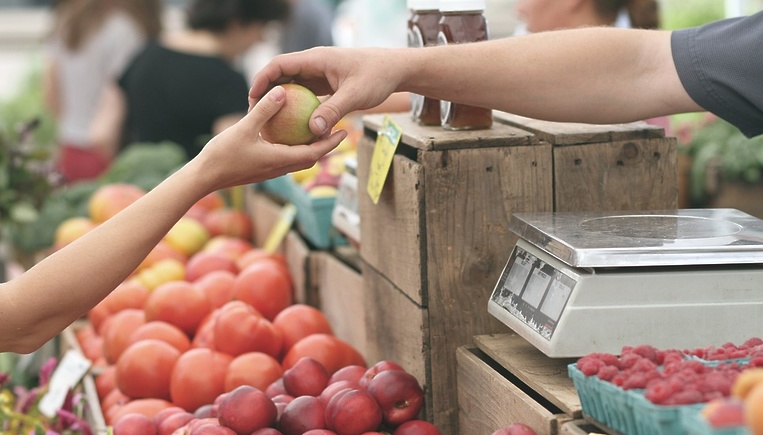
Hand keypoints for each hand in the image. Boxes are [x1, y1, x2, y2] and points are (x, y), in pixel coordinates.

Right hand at [194, 85, 346, 192]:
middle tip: (337, 129)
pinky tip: (288, 134)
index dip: (331, 143)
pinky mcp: (261, 169)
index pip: (314, 153)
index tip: (344, 132)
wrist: (204, 177)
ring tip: (317, 130)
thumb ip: (264, 110)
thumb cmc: (222, 154)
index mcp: (280, 160)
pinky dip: (293, 147)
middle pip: (310, 158)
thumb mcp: (244, 128)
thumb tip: (282, 91)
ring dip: (310, 148)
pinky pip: (284, 158)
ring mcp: (270, 170)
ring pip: (298, 159)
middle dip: (326, 145)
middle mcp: (279, 168)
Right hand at [248, 46, 401, 137]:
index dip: (262, 79)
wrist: (395, 70)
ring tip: (268, 121)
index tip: (252, 98)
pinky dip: (296, 107)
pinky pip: (305, 95)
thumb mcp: (355, 95)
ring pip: (292, 86)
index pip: (280, 64)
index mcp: (316, 59)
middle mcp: (314, 64)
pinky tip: (292, 126)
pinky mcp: (325, 84)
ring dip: (280, 101)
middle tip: (255, 114)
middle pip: (281, 75)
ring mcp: (319, 74)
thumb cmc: (377, 77)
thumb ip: (333, 111)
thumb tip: (313, 131)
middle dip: (266, 92)